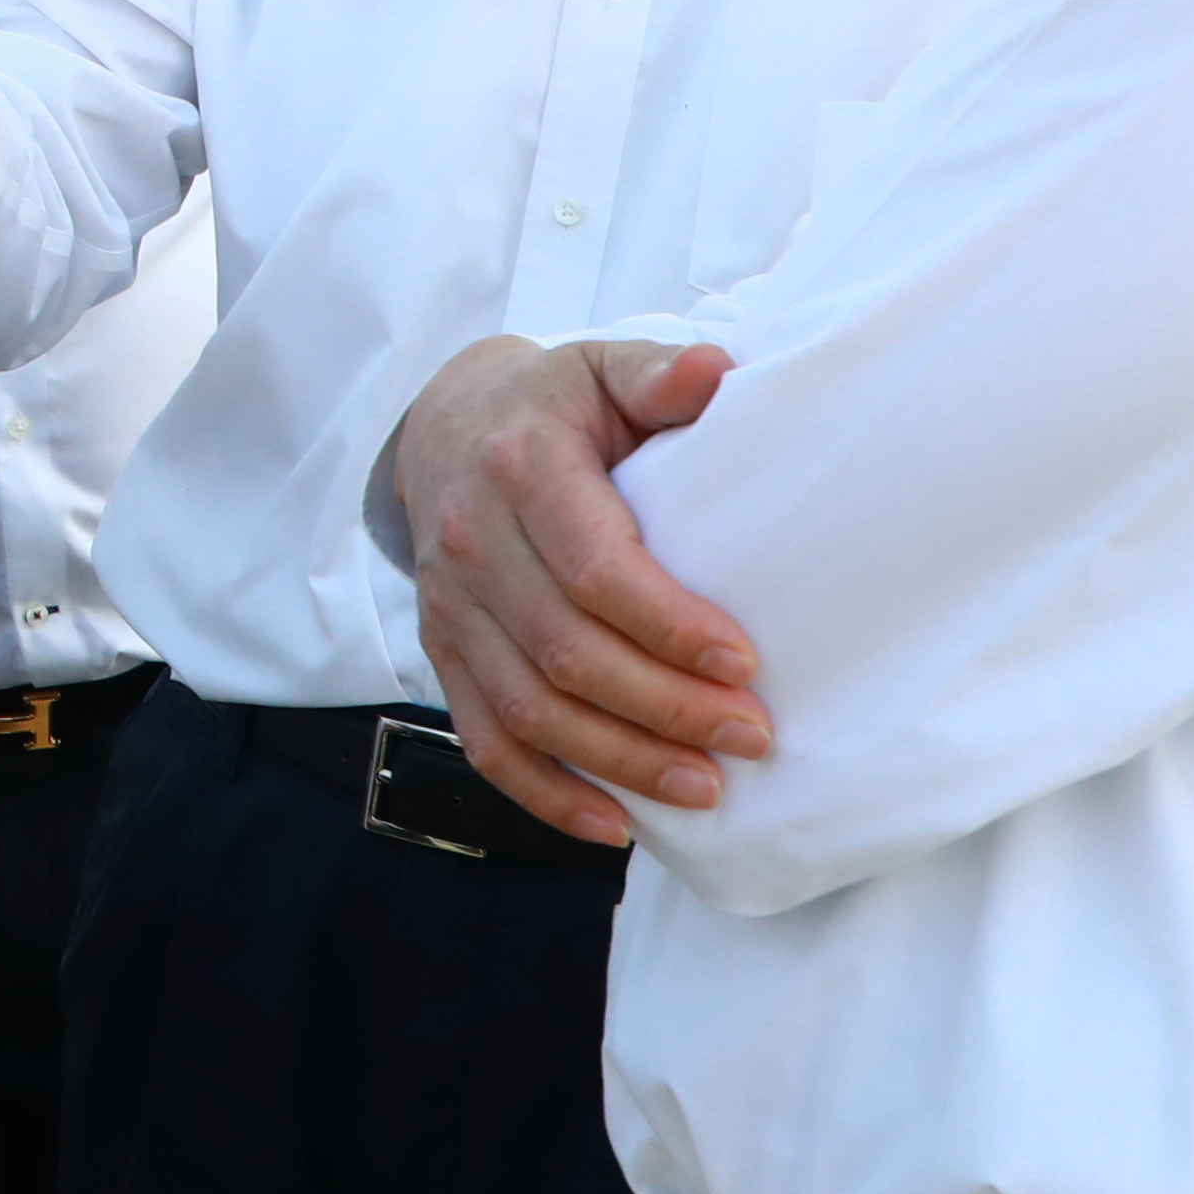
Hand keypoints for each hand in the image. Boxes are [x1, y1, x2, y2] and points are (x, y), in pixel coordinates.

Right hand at [386, 335, 765, 846]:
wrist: (442, 425)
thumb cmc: (551, 406)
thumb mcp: (603, 368)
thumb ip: (660, 373)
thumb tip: (719, 373)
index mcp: (522, 468)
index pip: (594, 566)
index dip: (667, 625)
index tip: (743, 664)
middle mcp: (474, 543)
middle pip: (566, 650)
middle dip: (663, 708)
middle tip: (751, 737)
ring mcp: (451, 607)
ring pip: (528, 708)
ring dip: (618, 761)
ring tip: (705, 788)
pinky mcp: (444, 653)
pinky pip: (485, 740)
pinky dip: (543, 794)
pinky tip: (612, 824)